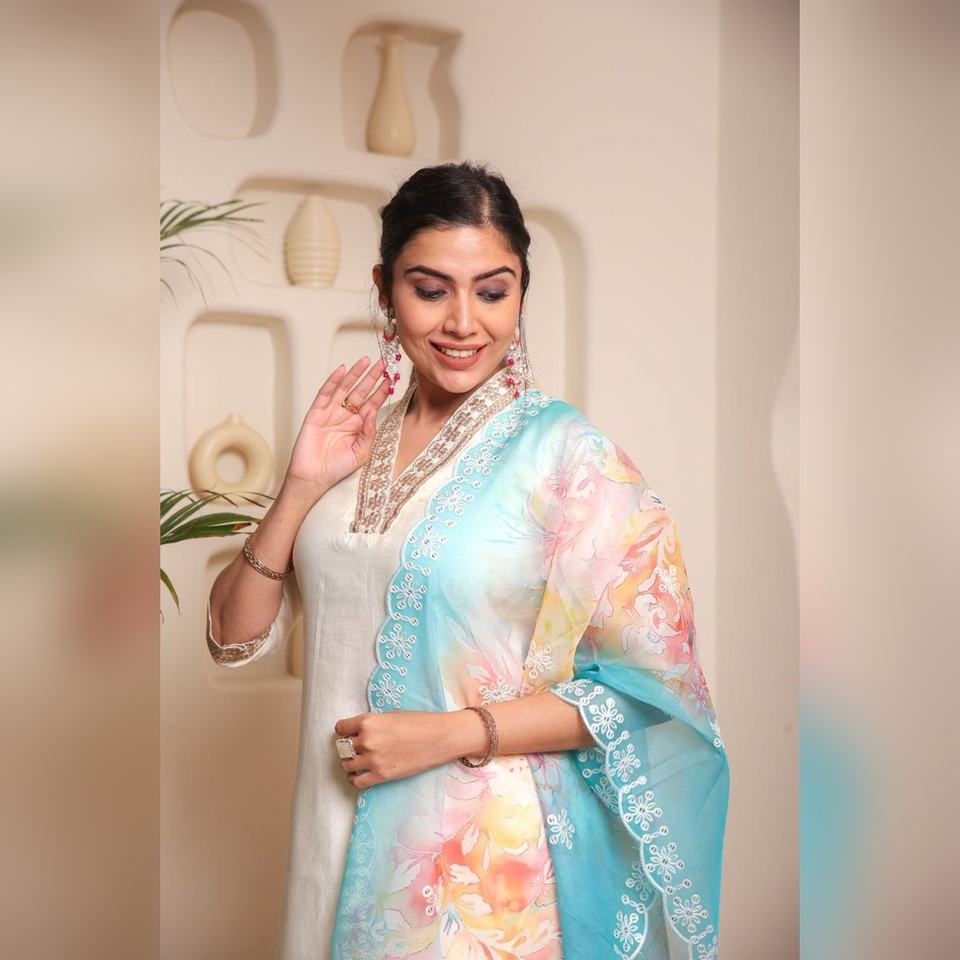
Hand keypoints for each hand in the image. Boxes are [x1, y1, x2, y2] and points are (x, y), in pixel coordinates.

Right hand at [284, 356, 391, 492]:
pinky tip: (341, 371)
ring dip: (354, 374)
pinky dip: (333, 381)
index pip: (372, 403)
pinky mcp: (316, 413)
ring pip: (344, 388)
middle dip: (371, 377)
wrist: (314, 477)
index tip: (391, 379)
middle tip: (382, 363)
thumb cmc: (337, 468)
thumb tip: (372, 411)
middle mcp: (345, 416)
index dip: (381, 391)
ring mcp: (330, 413)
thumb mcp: (361, 452)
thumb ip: (369, 432)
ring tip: (365, 361)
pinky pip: (325, 394)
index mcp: (358, 425)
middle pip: (360, 391)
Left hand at [334, 709, 479, 788]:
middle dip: (346, 747)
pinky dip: (354, 779)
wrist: (440, 737)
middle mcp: (367, 740)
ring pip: (346, 765)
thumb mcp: (391, 715)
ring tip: (356, 762)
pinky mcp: (382, 775)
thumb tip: (360, 732)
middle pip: (342, 747)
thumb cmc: (419, 722)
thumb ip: (372, 724)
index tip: (348, 733)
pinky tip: (358, 775)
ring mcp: (373, 759)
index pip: (341, 728)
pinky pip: (357, 781)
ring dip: (349, 763)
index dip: (344, 730)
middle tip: (353, 747)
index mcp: (368, 722)